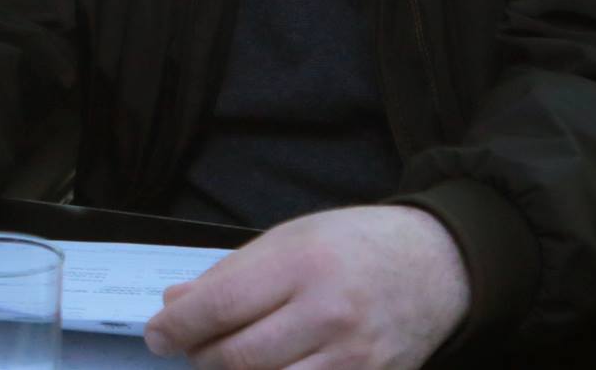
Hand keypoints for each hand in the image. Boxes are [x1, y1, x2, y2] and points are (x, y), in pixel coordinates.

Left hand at [142, 205, 469, 369]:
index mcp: (304, 264)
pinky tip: (264, 369)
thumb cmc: (355, 245)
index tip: (158, 333)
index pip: (221, 306)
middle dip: (199, 357)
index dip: (179, 326)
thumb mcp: (289, 239)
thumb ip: (229, 274)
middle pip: (238, 357)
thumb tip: (175, 305)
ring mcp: (355, 359)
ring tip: (222, 360)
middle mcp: (330, 314)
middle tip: (187, 347)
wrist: (437, 266)